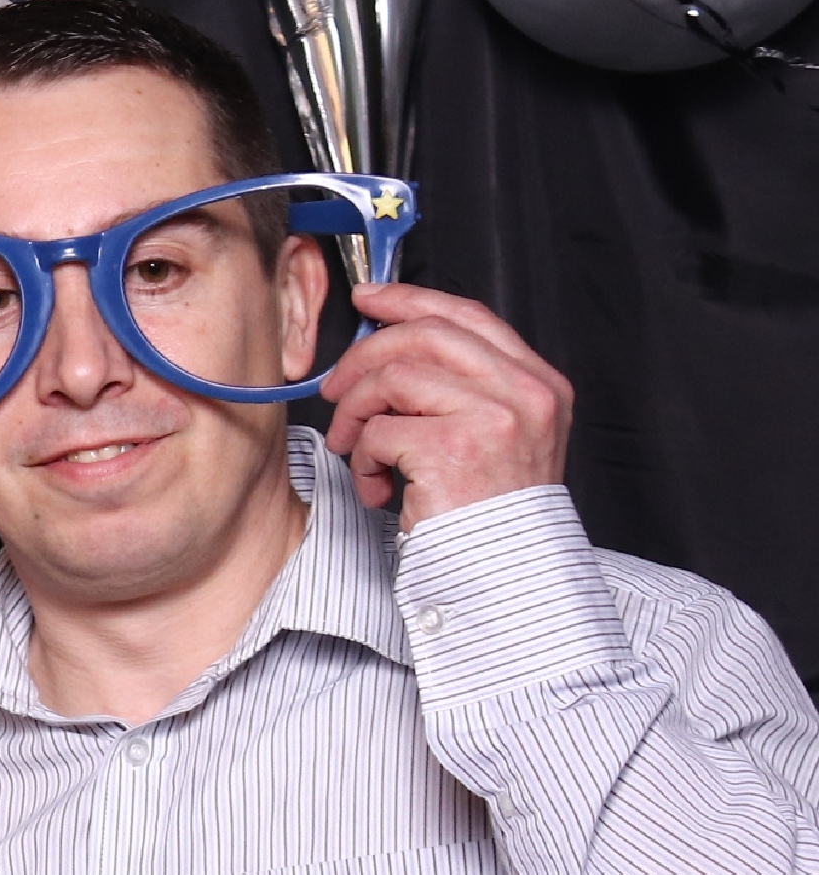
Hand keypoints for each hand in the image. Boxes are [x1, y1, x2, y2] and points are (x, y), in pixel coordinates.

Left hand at [318, 283, 572, 522]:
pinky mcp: (454, 448)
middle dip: (364, 358)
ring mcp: (494, 417)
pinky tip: (376, 487)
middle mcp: (525, 393)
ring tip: (355, 451)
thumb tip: (388, 349)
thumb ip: (460, 389)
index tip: (368, 299)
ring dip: (356, 416)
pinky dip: (363, 460)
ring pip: (393, 377)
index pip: (467, 316)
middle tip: (335, 391)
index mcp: (538, 383)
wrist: (508, 575)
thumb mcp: (495, 438)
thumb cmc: (489, 514)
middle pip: (423, 335)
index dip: (410, 299)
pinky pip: (379, 430)